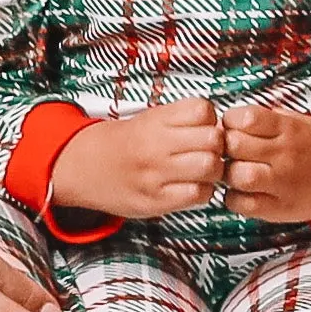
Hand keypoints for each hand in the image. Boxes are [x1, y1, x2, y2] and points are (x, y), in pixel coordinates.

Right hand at [46, 106, 230, 219]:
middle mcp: (155, 145)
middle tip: (209, 151)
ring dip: (214, 171)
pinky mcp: (156, 201)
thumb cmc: (126, 143)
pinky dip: (203, 192)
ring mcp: (155, 175)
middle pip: (213, 139)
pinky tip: (192, 187)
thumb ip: (184, 120)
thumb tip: (225, 128)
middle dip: (218, 146)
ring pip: (210, 167)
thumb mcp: (150, 119)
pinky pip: (198, 195)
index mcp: (155, 120)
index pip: (203, 110)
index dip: (211, 119)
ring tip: (202, 171)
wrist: (85, 168)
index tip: (203, 127)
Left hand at [220, 103, 310, 224]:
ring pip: (237, 176)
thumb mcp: (294, 121)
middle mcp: (285, 155)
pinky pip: (242, 204)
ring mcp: (283, 183)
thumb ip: (262, 121)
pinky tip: (242, 191)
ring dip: (228, 173)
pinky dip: (233, 198)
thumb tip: (225, 123)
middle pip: (235, 146)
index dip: (230, 121)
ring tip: (235, 171)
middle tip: (229, 150)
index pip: (244, 118)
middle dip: (225, 146)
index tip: (233, 126)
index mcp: (288, 128)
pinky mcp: (280, 209)